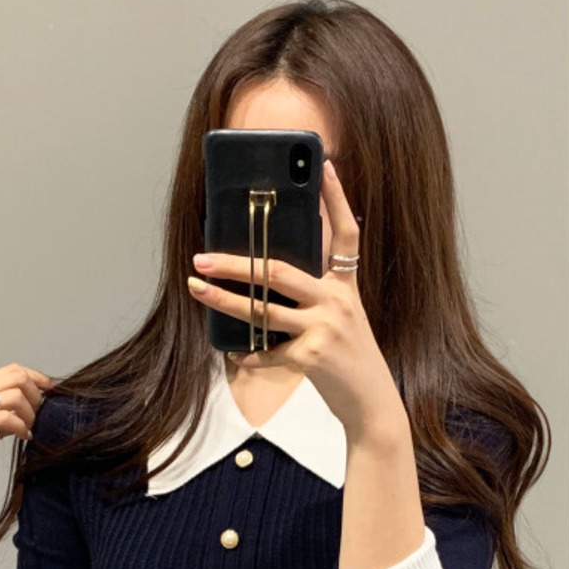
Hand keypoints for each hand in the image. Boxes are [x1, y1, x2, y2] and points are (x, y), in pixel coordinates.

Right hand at [0, 362, 53, 500]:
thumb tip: (31, 410)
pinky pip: (6, 418)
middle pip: (17, 377)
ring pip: (15, 396)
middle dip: (36, 395)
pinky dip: (21, 427)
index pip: (13, 369)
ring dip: (30, 414)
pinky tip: (23, 437)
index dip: (36, 377)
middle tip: (39, 415)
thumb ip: (5, 413)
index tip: (50, 390)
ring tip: (29, 429)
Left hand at [186, 159, 402, 441]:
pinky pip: (268, 351)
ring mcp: (325, 329)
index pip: (345, 233)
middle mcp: (337, 302)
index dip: (337, 198)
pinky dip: (249, 354)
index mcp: (345, 287)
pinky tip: (235, 353)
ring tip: (196, 289)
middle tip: (202, 257)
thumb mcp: (343, 319)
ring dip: (224, 300)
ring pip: (263, 309)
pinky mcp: (313, 358)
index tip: (325, 164)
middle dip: (236, 263)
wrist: (372, 404)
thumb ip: (317, 296)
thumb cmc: (350, 360)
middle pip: (279, 271)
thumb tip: (269, 278)